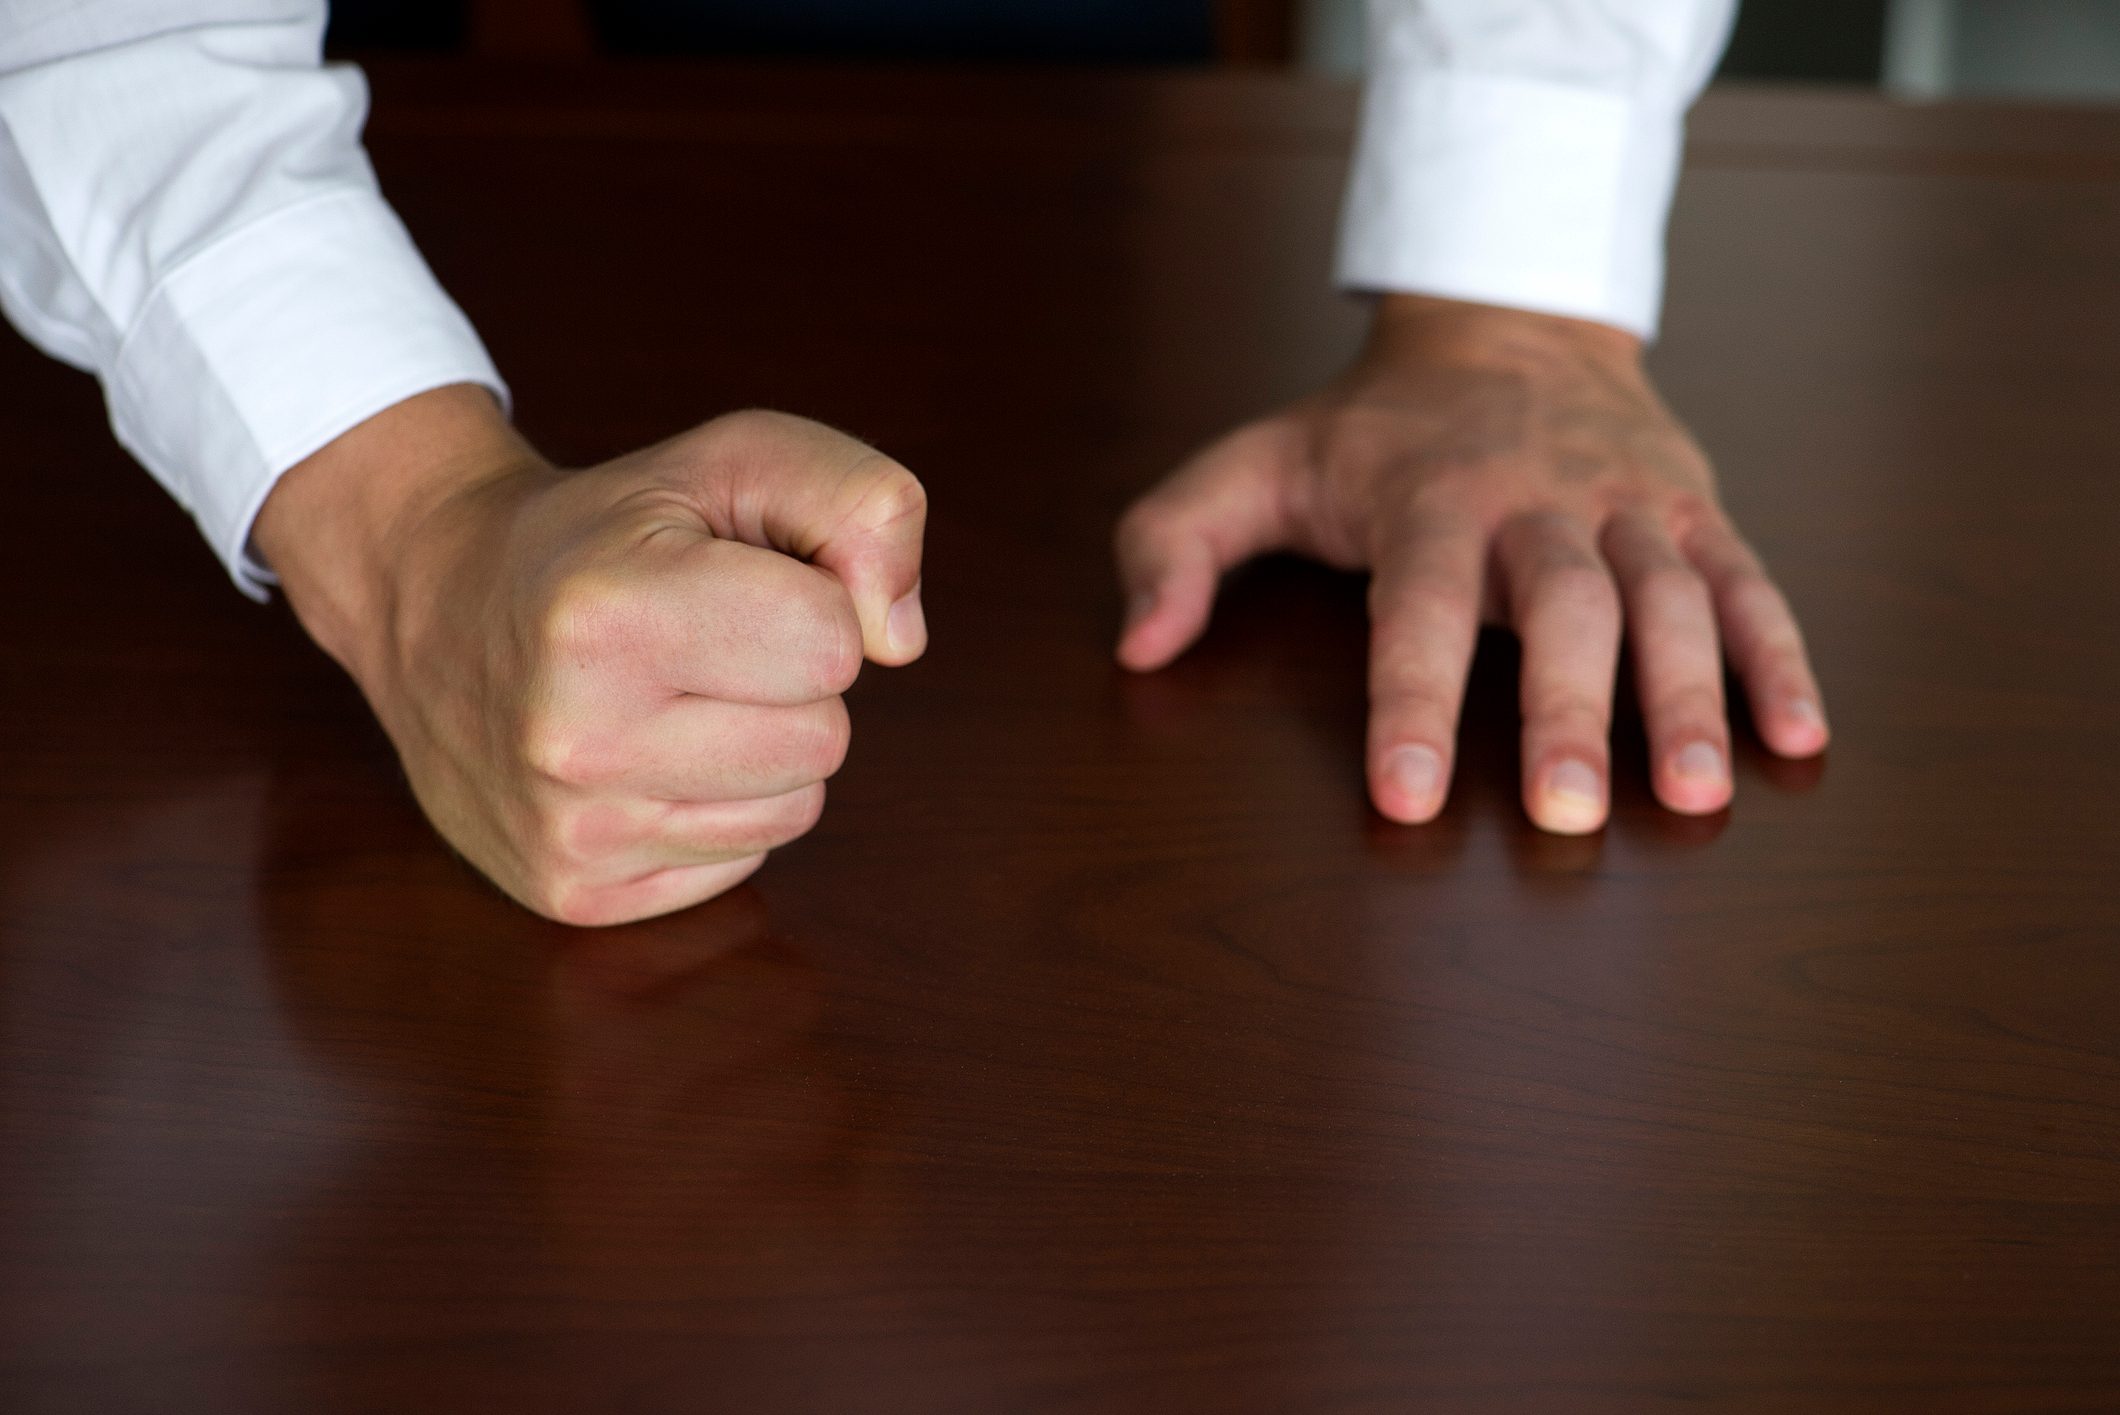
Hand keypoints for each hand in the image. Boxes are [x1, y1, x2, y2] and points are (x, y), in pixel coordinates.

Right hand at [255, 389, 926, 924]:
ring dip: (760, 749)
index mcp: (608, 614)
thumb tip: (900, 641)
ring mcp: (568, 830)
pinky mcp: (573, 894)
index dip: (809, 600)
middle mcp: (574, 735)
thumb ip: (861, 504)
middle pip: (824, 738)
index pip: (833, 642)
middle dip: (789, 682)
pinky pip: (743, 861)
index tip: (730, 578)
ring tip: (669, 696)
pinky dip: (717, 809)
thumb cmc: (608, 531)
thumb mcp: (733, 461)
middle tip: (698, 643)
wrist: (433, 600)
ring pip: (796, 810)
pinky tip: (645, 755)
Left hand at [1114, 295, 1826, 833]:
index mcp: (1427, 498)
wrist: (1508, 315)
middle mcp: (1536, 498)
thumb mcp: (1253, 463)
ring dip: (1687, 695)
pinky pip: (1749, 582)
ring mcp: (1627, 502)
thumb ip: (1174, 541)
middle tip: (1564, 814)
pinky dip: (1781, 657)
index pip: (1415, 607)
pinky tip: (1798, 741)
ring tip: (1693, 795)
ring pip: (1671, 595)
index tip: (1408, 796)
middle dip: (1566, 706)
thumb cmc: (1370, 427)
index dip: (1411, 700)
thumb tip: (1137, 647)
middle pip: (1561, 603)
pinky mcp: (1693, 508)